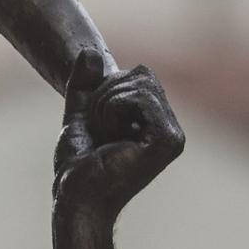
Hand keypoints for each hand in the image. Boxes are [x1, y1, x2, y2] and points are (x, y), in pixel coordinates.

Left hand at [52, 49, 183, 220]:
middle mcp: (170, 127)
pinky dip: (113, 109)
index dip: (107, 89)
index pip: (140, 75)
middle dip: (105, 95)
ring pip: (139, 83)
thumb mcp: (78, 116)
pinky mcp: (167, 140)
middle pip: (141, 74)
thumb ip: (84, 85)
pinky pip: (140, 97)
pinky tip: (108, 134)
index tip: (95, 122)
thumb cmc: (77, 167)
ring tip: (102, 134)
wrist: (75, 197)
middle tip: (96, 129)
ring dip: (105, 104)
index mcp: (155, 123)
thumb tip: (89, 51)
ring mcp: (173, 135)